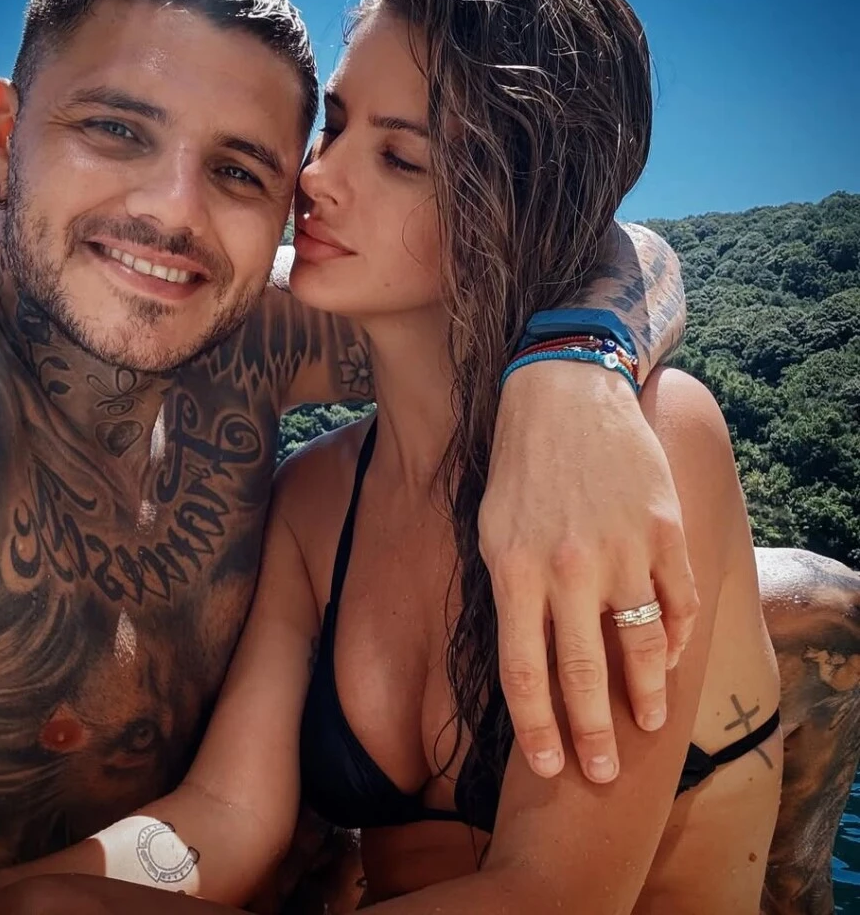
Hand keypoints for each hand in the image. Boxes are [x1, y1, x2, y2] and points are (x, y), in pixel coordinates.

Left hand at [479, 361, 697, 783]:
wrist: (563, 392)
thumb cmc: (518, 465)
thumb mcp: (489, 528)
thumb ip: (509, 592)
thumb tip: (530, 655)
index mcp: (512, 570)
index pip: (523, 670)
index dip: (537, 726)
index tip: (549, 764)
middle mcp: (567, 567)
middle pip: (582, 672)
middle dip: (593, 734)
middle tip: (602, 775)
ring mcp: (620, 547)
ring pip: (640, 644)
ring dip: (645, 694)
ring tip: (647, 726)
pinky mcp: (663, 528)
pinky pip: (676, 599)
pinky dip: (674, 635)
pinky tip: (668, 656)